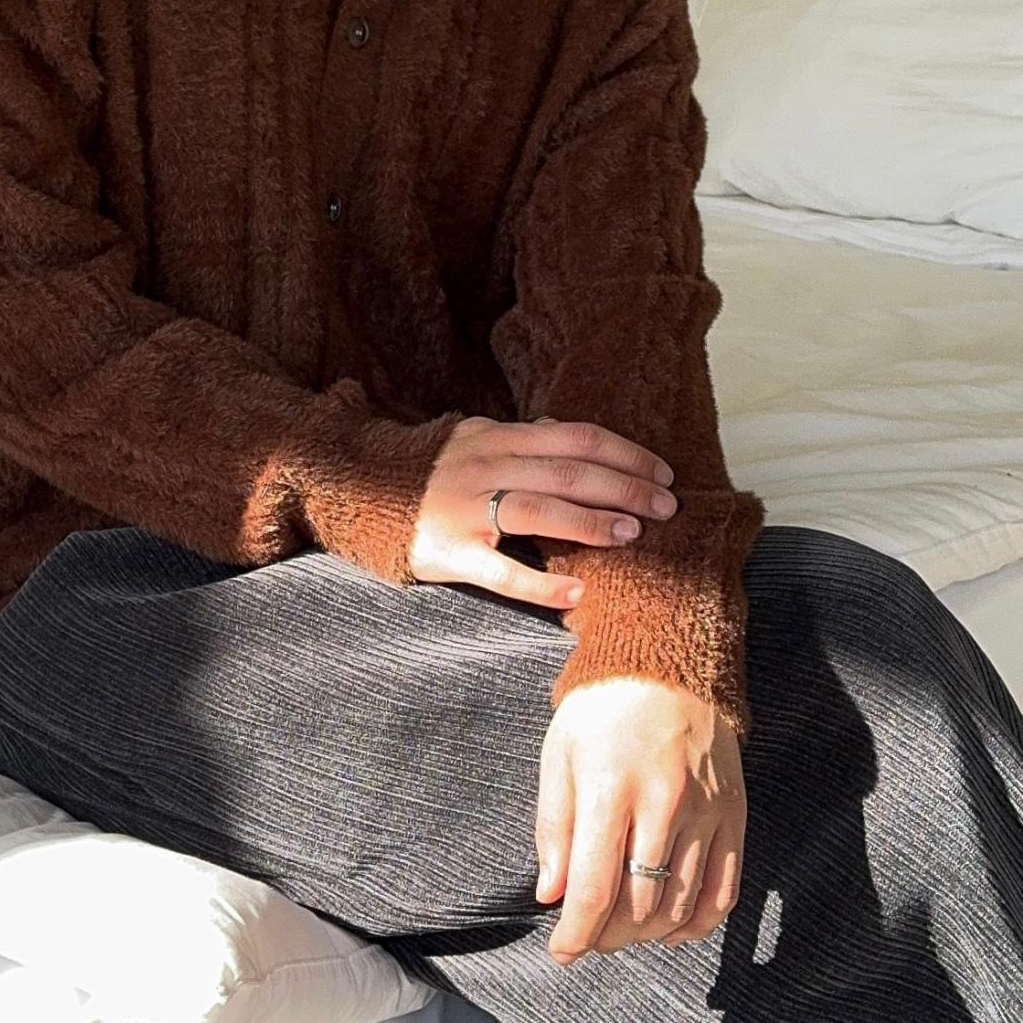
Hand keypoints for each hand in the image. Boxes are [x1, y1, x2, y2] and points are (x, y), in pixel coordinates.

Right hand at [409, 416, 677, 608]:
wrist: (357, 493)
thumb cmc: (429, 474)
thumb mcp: (472, 441)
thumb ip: (520, 439)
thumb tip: (568, 431)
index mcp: (496, 436)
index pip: (575, 438)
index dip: (624, 454)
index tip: (661, 473)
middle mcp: (484, 466)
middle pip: (567, 471)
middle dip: (624, 487)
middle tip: (666, 507)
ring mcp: (466, 510)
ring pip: (540, 511)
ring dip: (592, 522)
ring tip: (632, 534)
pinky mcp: (451, 553)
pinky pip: (503, 571)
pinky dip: (543, 583)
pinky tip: (578, 591)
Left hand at [535, 679, 745, 964]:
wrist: (669, 661)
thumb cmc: (602, 710)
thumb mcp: (558, 758)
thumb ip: (554, 830)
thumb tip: (553, 896)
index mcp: (610, 789)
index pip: (595, 890)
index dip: (577, 934)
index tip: (563, 952)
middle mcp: (664, 804)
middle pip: (639, 906)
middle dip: (608, 937)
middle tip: (590, 936)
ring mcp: (706, 811)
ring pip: (680, 905)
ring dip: (648, 934)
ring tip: (625, 931)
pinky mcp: (734, 813)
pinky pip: (724, 890)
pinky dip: (699, 922)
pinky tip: (673, 930)